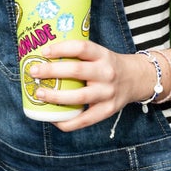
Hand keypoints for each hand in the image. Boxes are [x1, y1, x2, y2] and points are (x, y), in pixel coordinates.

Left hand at [29, 40, 154, 131]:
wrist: (136, 79)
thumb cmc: (107, 65)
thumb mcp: (99, 54)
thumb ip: (78, 55)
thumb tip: (42, 56)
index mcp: (102, 55)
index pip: (81, 48)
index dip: (61, 48)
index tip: (44, 51)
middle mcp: (106, 73)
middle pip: (76, 71)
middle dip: (51, 71)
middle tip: (34, 72)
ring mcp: (108, 93)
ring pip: (79, 97)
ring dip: (55, 97)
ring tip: (39, 94)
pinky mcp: (107, 110)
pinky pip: (84, 120)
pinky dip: (67, 122)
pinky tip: (53, 118)